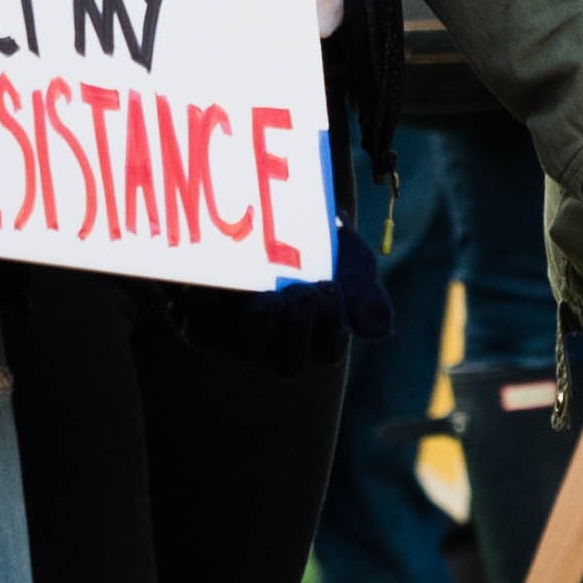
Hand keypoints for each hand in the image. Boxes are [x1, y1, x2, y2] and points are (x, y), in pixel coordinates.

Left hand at [173, 223, 389, 369]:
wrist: (277, 221)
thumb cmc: (321, 251)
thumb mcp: (353, 268)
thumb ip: (368, 299)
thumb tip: (378, 331)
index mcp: (318, 337)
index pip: (327, 350)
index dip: (331, 329)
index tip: (331, 289)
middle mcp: (280, 346)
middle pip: (290, 362)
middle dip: (300, 328)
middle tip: (306, 293)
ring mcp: (242, 337)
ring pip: (250, 350)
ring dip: (262, 328)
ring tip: (270, 300)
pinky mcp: (206, 323)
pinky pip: (204, 330)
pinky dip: (214, 313)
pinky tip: (227, 290)